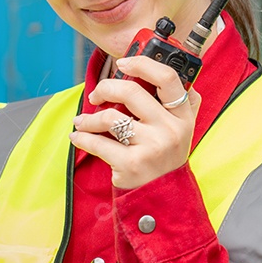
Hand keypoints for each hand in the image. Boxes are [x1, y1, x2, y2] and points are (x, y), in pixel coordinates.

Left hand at [69, 56, 201, 188]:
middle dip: (105, 88)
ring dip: (88, 118)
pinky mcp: (132, 164)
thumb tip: (154, 69)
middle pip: (131, 92)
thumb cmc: (165, 158)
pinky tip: (78, 136)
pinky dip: (82, 137)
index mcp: (183, 115)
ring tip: (82, 122)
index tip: (123, 63)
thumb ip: (176, 102)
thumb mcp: (181, 129)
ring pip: (110, 118)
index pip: (167, 78)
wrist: (164, 199)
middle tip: (95, 95)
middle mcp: (171, 129)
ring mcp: (152, 147)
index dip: (142, 64)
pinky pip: (98, 143)